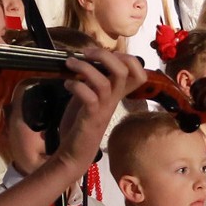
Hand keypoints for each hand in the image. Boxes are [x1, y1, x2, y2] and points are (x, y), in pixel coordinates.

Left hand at [57, 48, 145, 176]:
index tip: (103, 53)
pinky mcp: (91, 118)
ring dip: (85, 68)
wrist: (74, 153)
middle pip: (124, 71)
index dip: (126, 58)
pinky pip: (90, 97)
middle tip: (85, 52)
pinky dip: (77, 86)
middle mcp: (114, 100)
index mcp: (116, 94)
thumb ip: (91, 81)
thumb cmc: (80, 124)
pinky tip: (67, 84)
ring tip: (70, 63)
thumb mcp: (88, 97)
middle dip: (105, 55)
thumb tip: (86, 61)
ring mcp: (104, 109)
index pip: (138, 73)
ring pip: (105, 82)